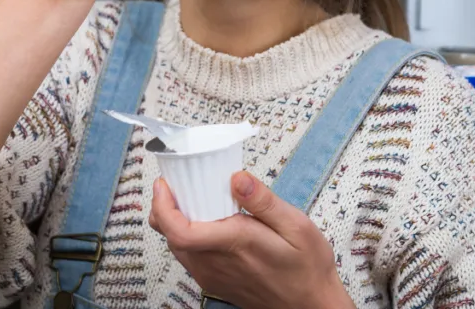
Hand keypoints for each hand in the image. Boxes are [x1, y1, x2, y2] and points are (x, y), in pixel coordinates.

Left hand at [149, 171, 355, 308]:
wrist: (311, 304)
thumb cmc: (307, 267)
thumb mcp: (296, 226)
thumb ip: (263, 201)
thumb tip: (237, 178)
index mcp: (234, 243)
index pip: (179, 230)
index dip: (163, 206)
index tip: (164, 184)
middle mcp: (216, 262)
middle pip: (170, 235)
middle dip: (165, 206)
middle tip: (177, 182)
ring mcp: (212, 274)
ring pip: (176, 246)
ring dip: (175, 220)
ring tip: (190, 197)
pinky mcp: (214, 280)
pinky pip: (189, 255)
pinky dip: (186, 234)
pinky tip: (206, 221)